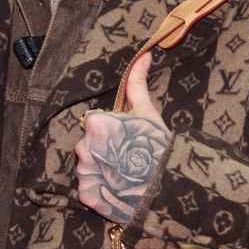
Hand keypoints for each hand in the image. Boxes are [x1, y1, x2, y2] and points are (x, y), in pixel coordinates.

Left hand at [76, 50, 169, 221]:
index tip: (126, 139)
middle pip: (89, 145)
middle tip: (126, 159)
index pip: (94, 124)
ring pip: (87, 167)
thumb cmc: (156, 147)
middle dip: (104, 150)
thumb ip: (137, 83)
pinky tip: (115, 191)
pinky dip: (99, 191)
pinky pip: (87, 190)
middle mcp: (83, 146)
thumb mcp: (148, 112)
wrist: (165, 187)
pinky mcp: (86, 194)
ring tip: (122, 177)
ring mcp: (83, 172)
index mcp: (95, 123)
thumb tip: (144, 54)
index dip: (111, 131)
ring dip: (100, 171)